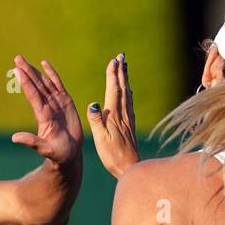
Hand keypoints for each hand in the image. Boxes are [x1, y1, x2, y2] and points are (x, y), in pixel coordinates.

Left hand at [10, 56, 81, 165]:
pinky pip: (58, 85)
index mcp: (43, 116)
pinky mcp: (66, 102)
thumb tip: (14, 138)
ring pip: (44, 83)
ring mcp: (56, 103)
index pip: (33, 96)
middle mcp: (48, 107)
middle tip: (17, 58)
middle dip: (27, 72)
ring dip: (35, 71)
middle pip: (36, 86)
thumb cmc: (58, 154)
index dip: (26, 83)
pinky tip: (44, 65)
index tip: (18, 71)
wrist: (69, 154)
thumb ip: (32, 142)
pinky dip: (52, 74)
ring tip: (25, 60)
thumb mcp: (45, 149)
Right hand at [86, 53, 138, 178]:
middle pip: (122, 88)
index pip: (113, 90)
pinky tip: (128, 91)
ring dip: (125, 79)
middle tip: (121, 56)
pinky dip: (128, 93)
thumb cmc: (112, 155)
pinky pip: (129, 103)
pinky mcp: (130, 125)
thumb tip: (93, 104)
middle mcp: (123, 114)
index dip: (112, 75)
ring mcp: (128, 119)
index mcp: (114, 116)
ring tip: (124, 67)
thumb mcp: (100, 139)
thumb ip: (96, 121)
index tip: (113, 60)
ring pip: (127, 94)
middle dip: (121, 72)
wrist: (130, 168)